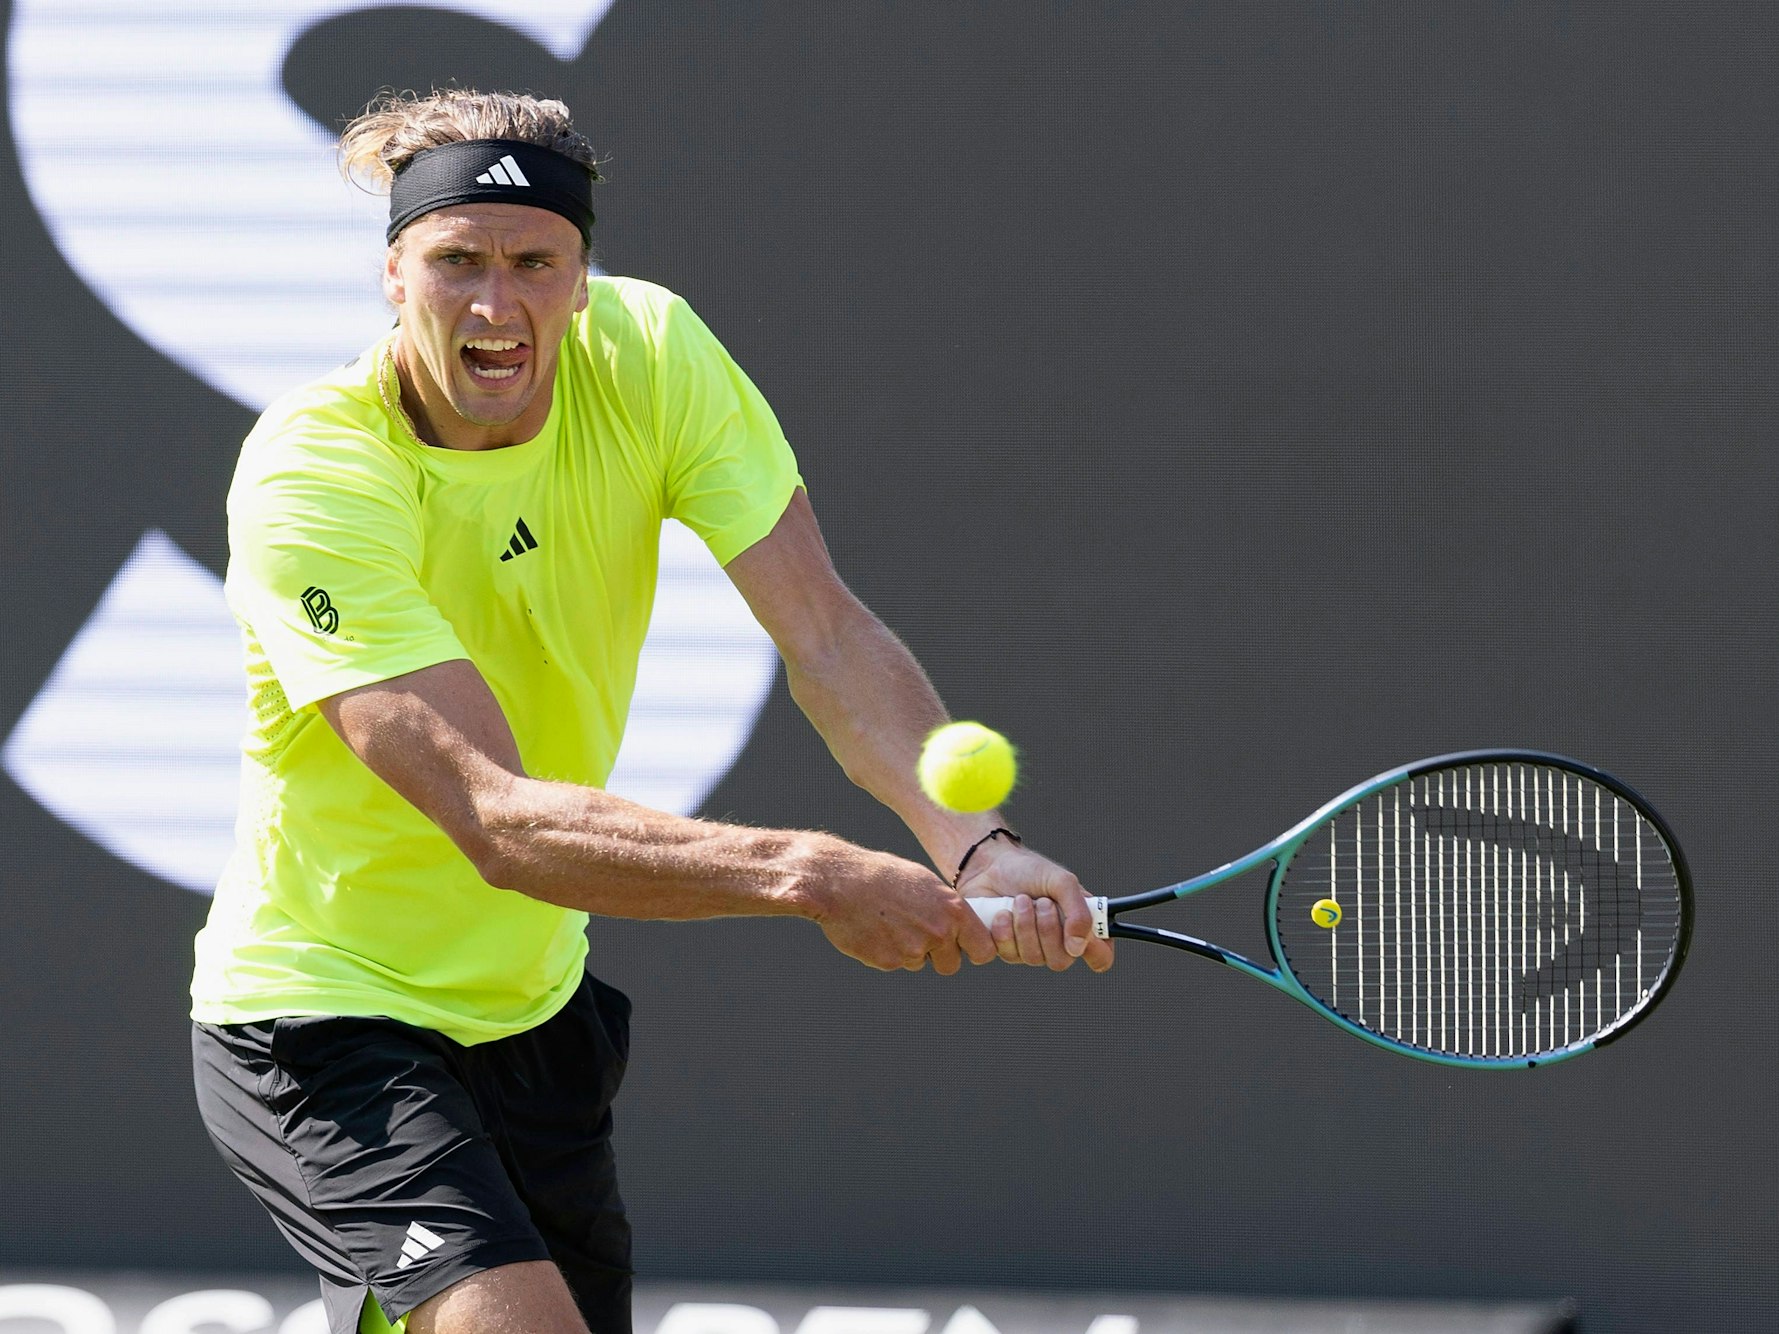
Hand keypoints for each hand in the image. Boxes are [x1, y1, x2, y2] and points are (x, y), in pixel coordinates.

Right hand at [810, 847, 997, 973]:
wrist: (838, 882)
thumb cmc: (881, 875)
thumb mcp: (924, 882)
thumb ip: (945, 908)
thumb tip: (958, 927)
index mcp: (953, 910)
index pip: (984, 950)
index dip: (973, 950)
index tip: (964, 946)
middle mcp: (938, 932)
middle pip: (952, 964)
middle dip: (938, 956)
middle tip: (917, 933)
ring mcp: (914, 950)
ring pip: (920, 963)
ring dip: (910, 952)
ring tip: (890, 923)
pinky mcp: (889, 962)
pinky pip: (897, 964)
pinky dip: (887, 952)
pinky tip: (875, 930)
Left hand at [957, 843, 1114, 972]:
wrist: (990, 866)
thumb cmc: (1029, 871)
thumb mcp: (1061, 881)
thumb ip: (1079, 912)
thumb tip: (1078, 946)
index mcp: (1079, 925)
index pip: (1100, 956)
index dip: (1098, 954)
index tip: (1087, 939)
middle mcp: (1057, 941)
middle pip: (1061, 961)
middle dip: (1048, 929)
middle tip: (1042, 902)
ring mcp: (1030, 948)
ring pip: (1033, 958)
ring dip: (1025, 925)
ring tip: (1019, 900)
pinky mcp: (1006, 949)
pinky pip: (1008, 955)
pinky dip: (1004, 930)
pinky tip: (1002, 913)